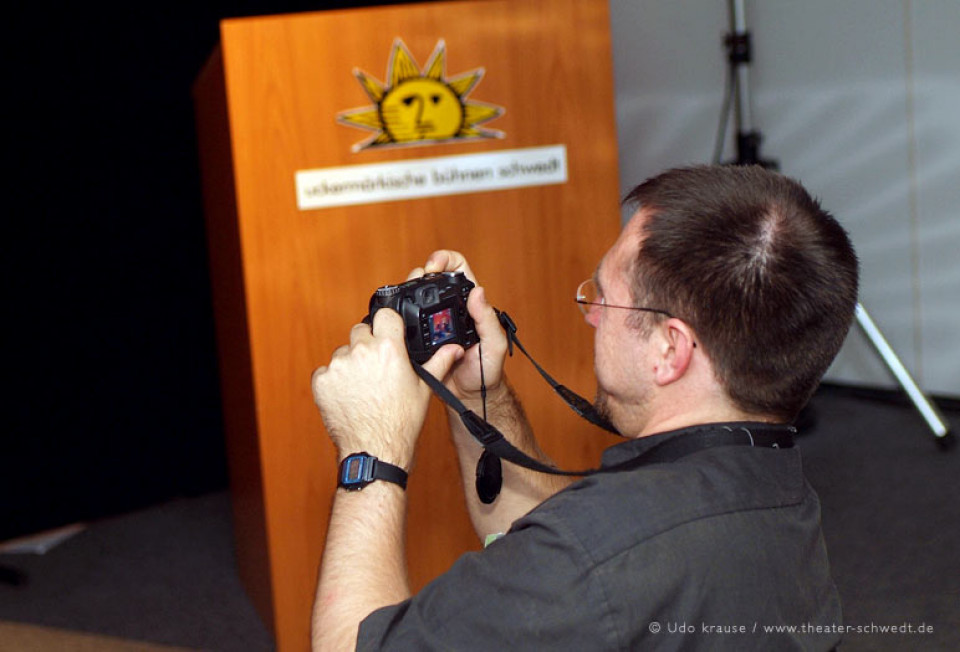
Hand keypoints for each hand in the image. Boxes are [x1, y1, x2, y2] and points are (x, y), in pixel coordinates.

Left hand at [311, 308, 461, 467]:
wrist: (375, 450)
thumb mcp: (423, 389)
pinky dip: (335, 380)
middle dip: (368, 344)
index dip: (388, 324)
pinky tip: (349, 395)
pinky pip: (327, 371)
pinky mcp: (321, 381)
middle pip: (361, 331)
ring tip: (364, 386)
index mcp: (389, 348)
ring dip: (351, 363)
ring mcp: (338, 365)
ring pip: (343, 351)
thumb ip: (439, 362)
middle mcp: (361, 351)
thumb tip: (455, 349)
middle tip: (378, 367)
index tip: (389, 333)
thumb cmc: (401, 422)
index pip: (385, 314)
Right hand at [408, 250, 508, 404]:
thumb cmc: (487, 372)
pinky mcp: (419, 337)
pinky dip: (401, 314)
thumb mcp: (494, 346)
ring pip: (416, 296)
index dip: (445, 260)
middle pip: (432, 278)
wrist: (469, 397)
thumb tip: (479, 293)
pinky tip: (399, 317)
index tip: (434, 267)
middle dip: (421, 272)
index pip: (458, 269)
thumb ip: (488, 320)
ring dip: (409, 291)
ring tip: (406, 298)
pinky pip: (407, 319)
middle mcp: (450, 309)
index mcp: (470, 304)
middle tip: (418, 281)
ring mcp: (432, 322)